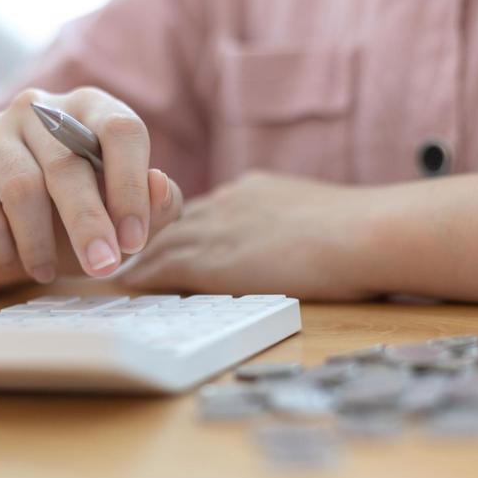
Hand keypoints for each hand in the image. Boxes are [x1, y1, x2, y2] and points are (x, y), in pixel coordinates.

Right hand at [0, 87, 182, 284]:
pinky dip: (0, 245)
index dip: (131, 186)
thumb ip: (156, 206)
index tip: (134, 240)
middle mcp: (38, 108)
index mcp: (90, 108)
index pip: (121, 129)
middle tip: (102, 268)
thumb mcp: (123, 220)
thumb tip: (160, 185)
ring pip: (22, 187)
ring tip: (48, 271)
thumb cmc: (75, 219)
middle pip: (68, 162)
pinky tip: (11, 259)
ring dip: (40, 242)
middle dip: (88, 224)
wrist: (1, 235)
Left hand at [119, 172, 381, 299]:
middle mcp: (227, 203)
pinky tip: (124, 287)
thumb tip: (297, 243)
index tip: (168, 238)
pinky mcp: (210, 260)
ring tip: (112, 271)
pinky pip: (159, 268)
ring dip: (134, 256)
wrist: (365, 234)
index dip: (182, 226)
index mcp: (253, 191)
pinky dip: (138, 277)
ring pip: (158, 242)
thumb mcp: (318, 218)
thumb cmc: (361, 233)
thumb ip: (293, 226)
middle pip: (172, 221)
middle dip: (146, 236)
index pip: (204, 209)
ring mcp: (216, 229)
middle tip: (123, 253)